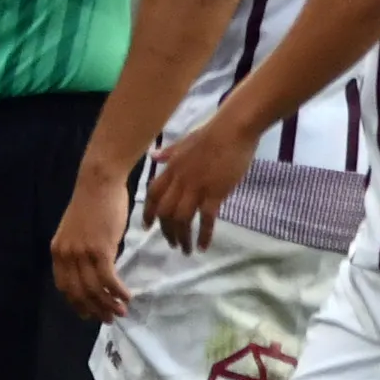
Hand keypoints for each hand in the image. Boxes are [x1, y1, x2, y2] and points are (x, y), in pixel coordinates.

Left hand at [50, 166, 134, 320]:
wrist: (98, 183)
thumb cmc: (93, 204)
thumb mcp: (77, 232)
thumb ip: (80, 252)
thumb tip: (94, 272)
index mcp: (58, 251)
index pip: (64, 287)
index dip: (77, 304)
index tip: (89, 314)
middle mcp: (66, 255)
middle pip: (79, 292)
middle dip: (94, 309)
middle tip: (109, 319)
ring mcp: (82, 253)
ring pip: (94, 288)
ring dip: (108, 304)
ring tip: (121, 311)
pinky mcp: (100, 249)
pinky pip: (108, 278)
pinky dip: (117, 291)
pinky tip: (127, 296)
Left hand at [145, 116, 256, 253]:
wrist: (233, 129)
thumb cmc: (211, 134)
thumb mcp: (183, 142)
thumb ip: (168, 153)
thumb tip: (153, 156)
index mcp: (170, 169)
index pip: (152, 195)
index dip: (148, 212)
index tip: (146, 227)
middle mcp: (179, 181)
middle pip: (165, 212)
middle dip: (166, 231)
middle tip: (171, 244)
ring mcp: (196, 187)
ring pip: (182, 219)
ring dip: (182, 237)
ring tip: (186, 250)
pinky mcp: (215, 192)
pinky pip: (206, 219)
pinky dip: (204, 235)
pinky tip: (204, 246)